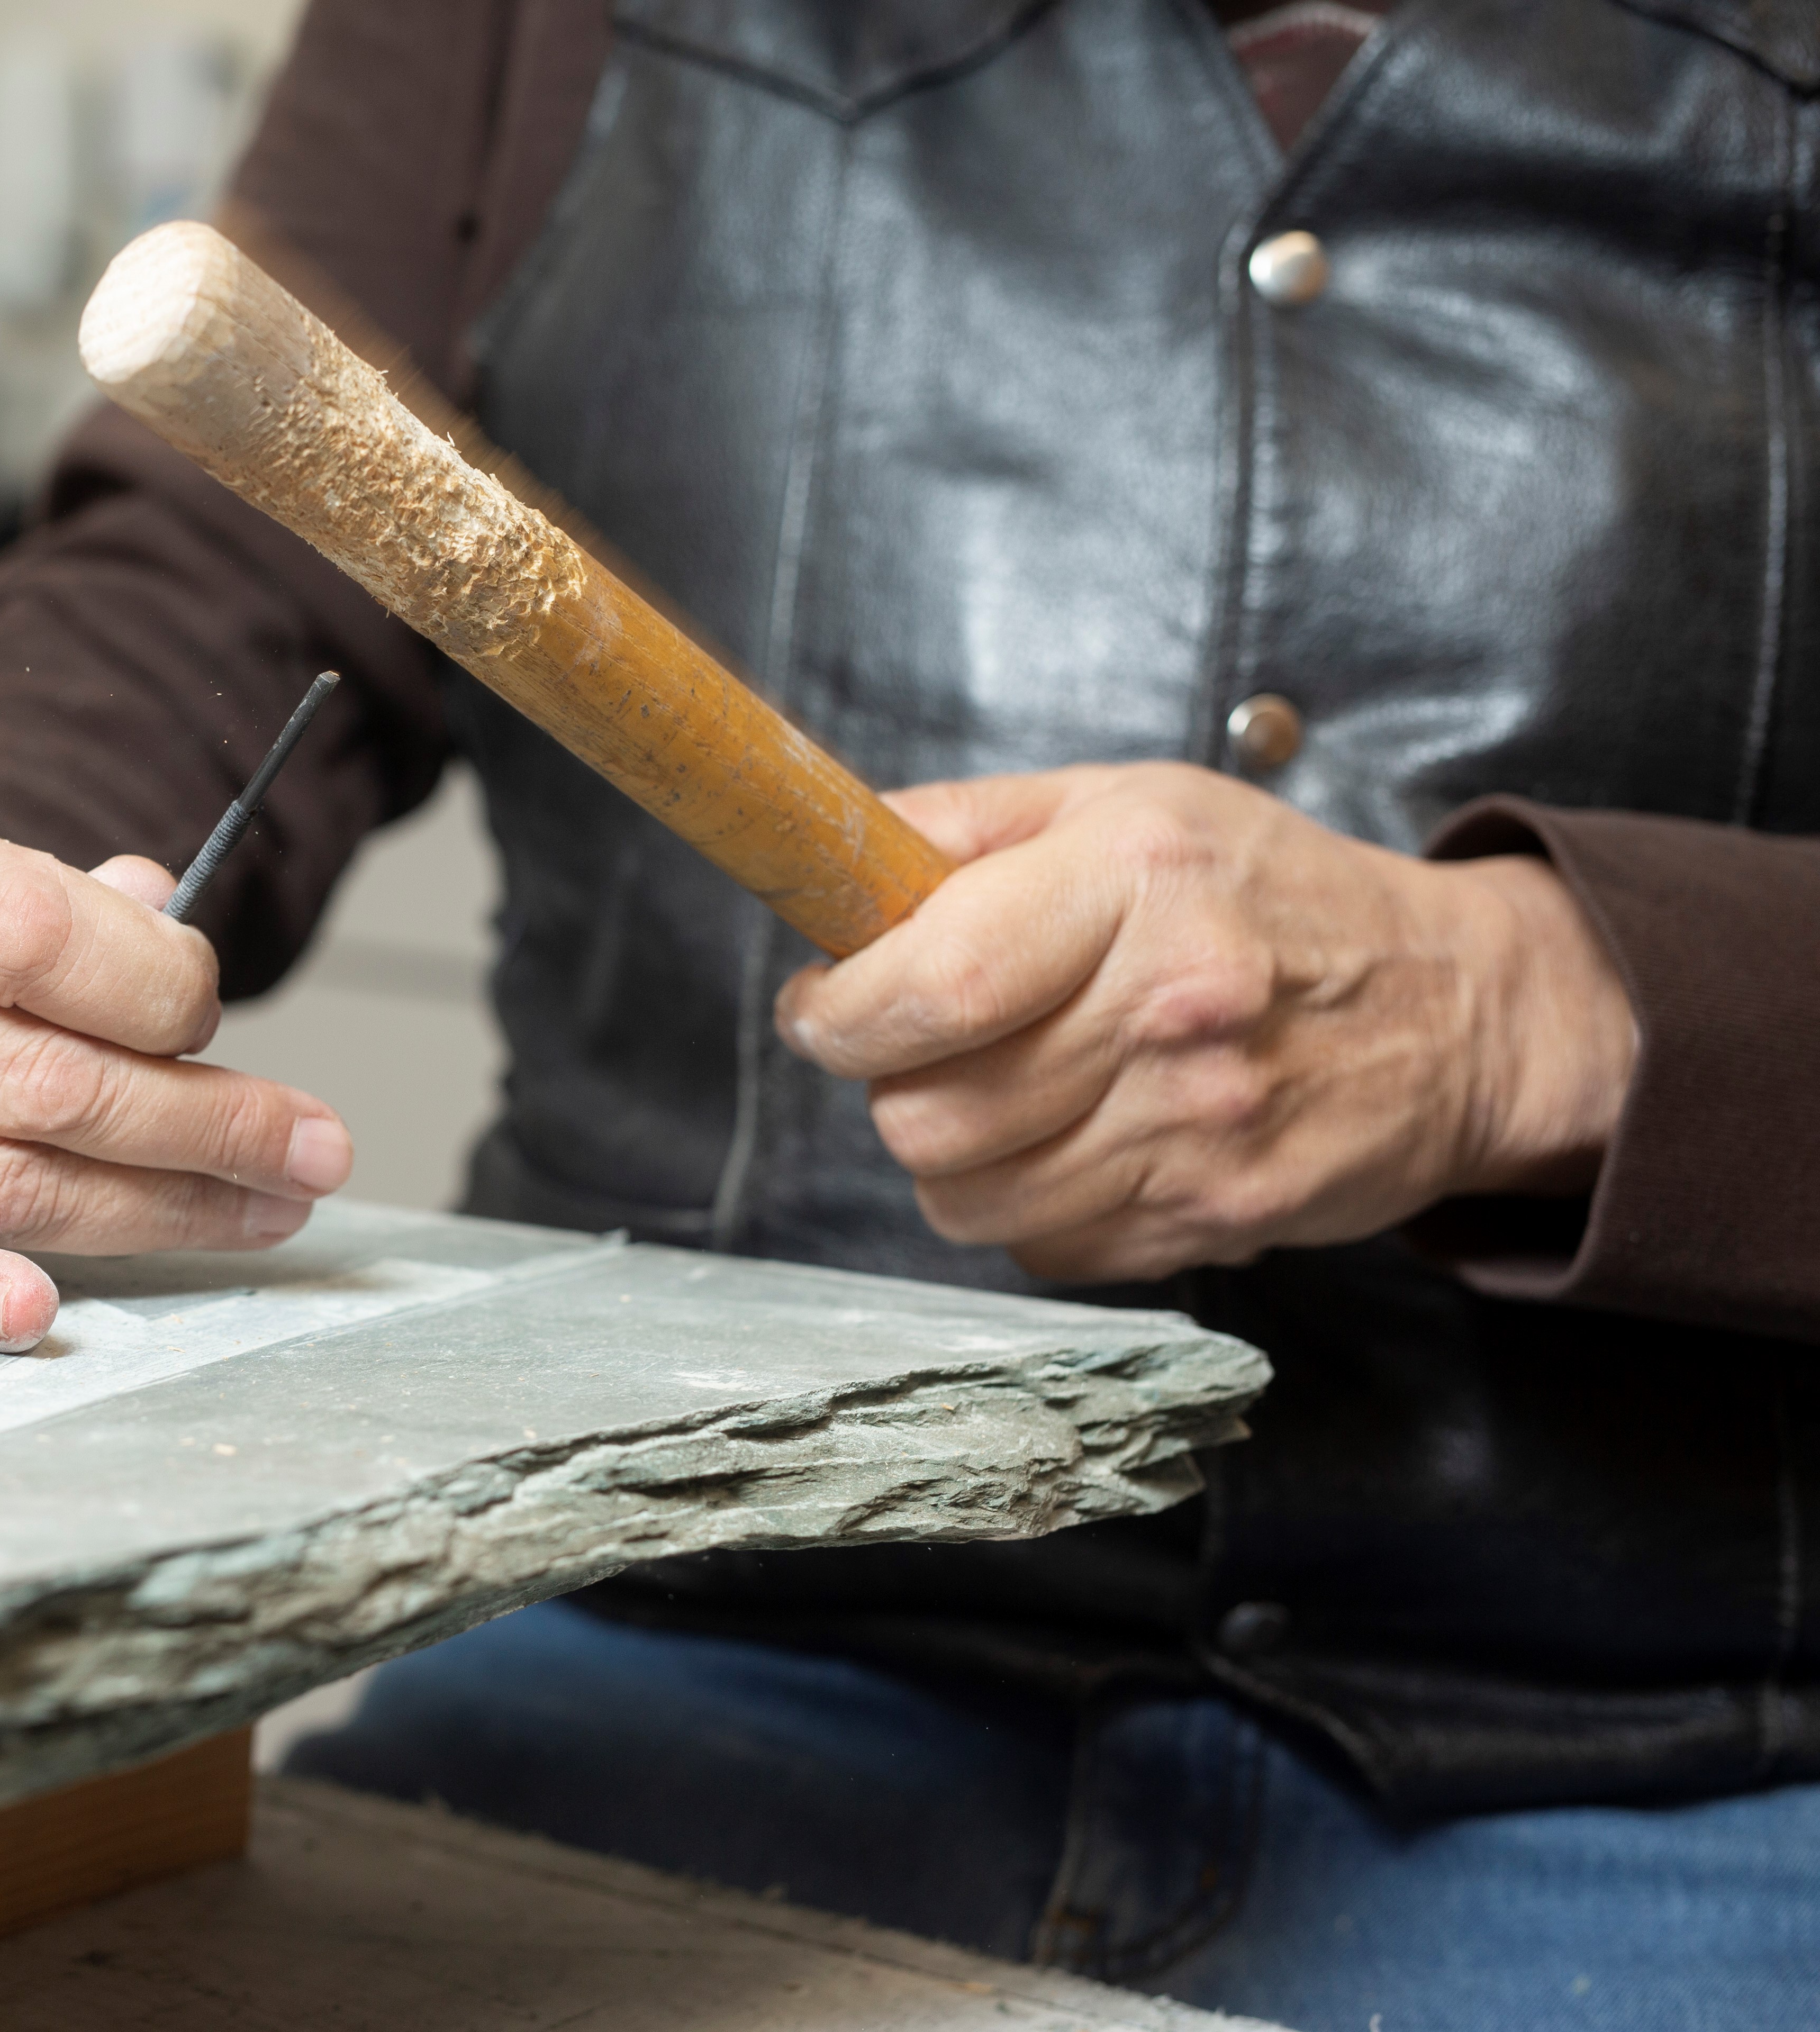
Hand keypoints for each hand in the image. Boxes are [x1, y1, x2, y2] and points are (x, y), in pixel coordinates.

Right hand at [0, 817, 352, 1350]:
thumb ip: (47, 901)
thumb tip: (168, 921)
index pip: (35, 937)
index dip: (156, 985)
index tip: (209, 1016)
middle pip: (43, 1082)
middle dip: (208, 1122)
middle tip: (316, 1150)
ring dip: (157, 1210)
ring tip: (262, 1211)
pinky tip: (38, 1314)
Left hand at [776, 764, 1636, 1281]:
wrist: (1456, 1009)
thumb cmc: (1269, 895)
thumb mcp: (1121, 805)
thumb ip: (961, 827)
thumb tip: (831, 860)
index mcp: (1134, 881)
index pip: (930, 986)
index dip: (839, 1016)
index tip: (823, 1011)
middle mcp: (1171, 1008)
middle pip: (926, 1112)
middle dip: (894, 1084)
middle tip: (933, 1046)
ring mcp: (1198, 1129)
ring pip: (965, 1198)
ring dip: (957, 1154)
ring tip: (1016, 1090)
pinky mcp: (1216, 1219)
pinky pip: (1041, 1246)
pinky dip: (1034, 1206)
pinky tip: (1086, 1139)